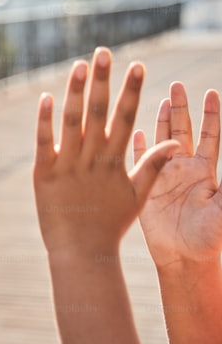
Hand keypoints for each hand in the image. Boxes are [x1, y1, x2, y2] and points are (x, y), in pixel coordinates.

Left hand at [33, 48, 178, 258]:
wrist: (81, 253)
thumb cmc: (109, 224)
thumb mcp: (137, 195)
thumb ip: (152, 166)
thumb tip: (175, 143)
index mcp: (115, 162)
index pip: (126, 118)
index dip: (131, 91)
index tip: (138, 64)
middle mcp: (93, 160)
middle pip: (99, 114)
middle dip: (103, 81)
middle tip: (104, 52)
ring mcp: (68, 166)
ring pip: (73, 123)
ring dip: (77, 93)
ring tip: (80, 65)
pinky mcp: (44, 174)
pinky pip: (45, 142)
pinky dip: (45, 120)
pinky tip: (46, 97)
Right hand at [133, 83, 221, 268]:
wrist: (183, 258)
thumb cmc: (209, 238)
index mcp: (205, 172)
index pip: (210, 136)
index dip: (211, 115)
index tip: (210, 93)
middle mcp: (184, 170)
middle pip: (183, 131)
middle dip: (181, 108)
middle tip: (177, 85)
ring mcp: (163, 177)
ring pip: (161, 142)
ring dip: (159, 121)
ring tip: (158, 100)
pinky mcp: (145, 188)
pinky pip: (139, 162)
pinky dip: (137, 147)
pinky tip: (132, 131)